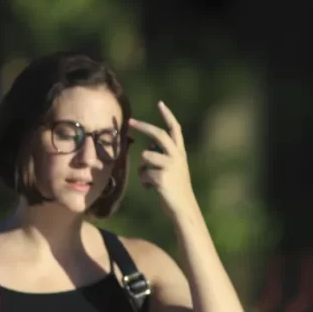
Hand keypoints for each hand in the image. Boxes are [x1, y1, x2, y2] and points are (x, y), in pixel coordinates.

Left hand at [128, 101, 199, 219]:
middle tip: (129, 121)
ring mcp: (170, 166)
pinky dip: (144, 182)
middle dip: (143, 126)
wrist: (183, 208)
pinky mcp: (162, 177)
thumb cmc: (174, 188)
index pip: (175, 129)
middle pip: (158, 134)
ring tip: (150, 180)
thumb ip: (161, 155)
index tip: (160, 103)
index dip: (168, 116)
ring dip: (143, 169)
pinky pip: (143, 173)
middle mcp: (177, 156)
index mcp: (180, 153)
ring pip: (145, 156)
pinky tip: (152, 189)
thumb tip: (146, 146)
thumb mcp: (172, 168)